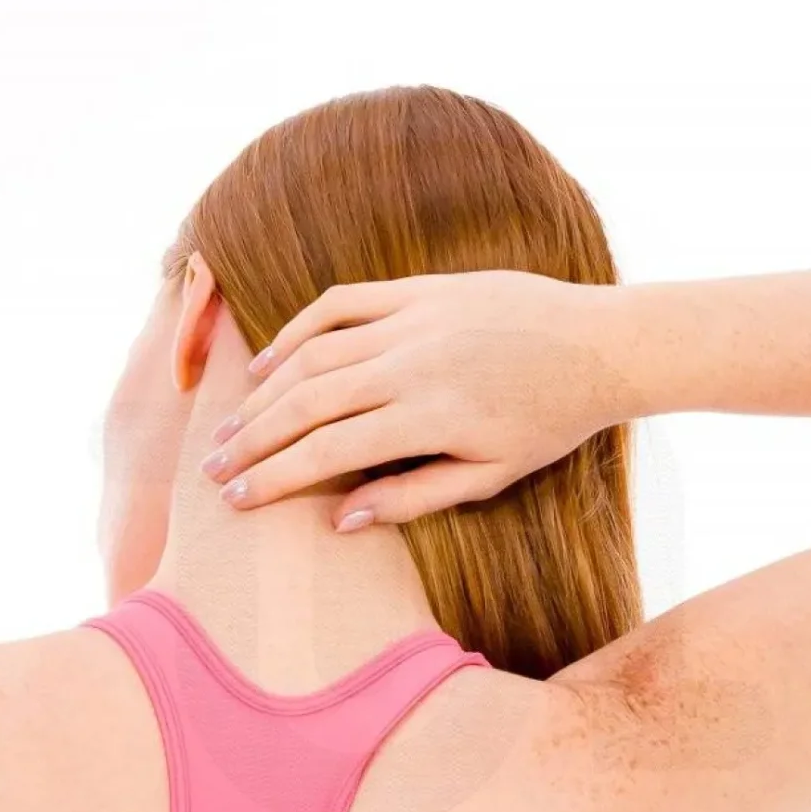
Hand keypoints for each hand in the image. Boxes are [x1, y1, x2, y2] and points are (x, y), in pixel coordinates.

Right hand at [200, 272, 629, 525]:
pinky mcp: (417, 289)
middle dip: (253, 439)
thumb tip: (340, 522)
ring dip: (265, 391)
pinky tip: (270, 362)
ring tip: (232, 425)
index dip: (275, 477)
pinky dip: (298, 330)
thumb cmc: (546, 423)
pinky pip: (340, 304)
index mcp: (427, 418)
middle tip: (214, 469)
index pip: (327, 452)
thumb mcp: (488, 477)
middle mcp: (409, 363)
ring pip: (314, 353)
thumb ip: (411, 498)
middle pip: (306, 402)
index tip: (236, 500)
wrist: (596, 344)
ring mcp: (410, 319)